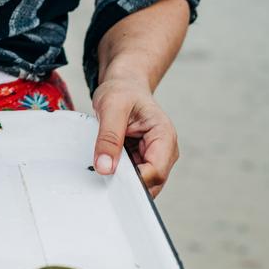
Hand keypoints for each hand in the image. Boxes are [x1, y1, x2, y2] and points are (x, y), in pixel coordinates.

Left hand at [91, 75, 178, 197]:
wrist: (124, 85)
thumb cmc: (122, 91)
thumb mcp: (111, 108)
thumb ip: (109, 138)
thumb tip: (105, 167)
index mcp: (164, 136)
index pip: (156, 171)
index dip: (134, 179)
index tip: (111, 175)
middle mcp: (165, 151)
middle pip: (151, 183)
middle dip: (128, 181)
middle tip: (103, 169)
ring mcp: (155, 157)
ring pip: (142, 184)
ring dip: (122, 178)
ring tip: (105, 160)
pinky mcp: (143, 161)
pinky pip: (133, 177)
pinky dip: (119, 174)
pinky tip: (108, 162)